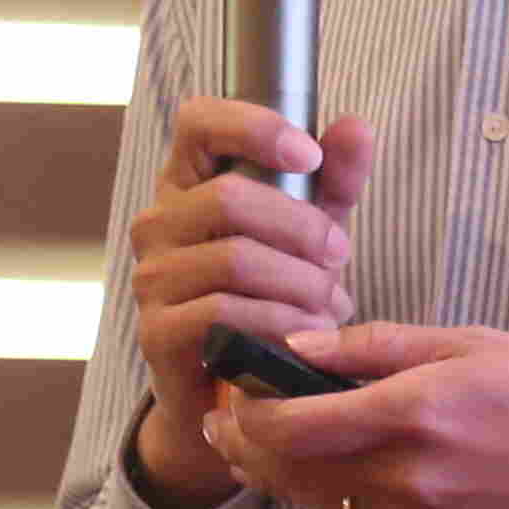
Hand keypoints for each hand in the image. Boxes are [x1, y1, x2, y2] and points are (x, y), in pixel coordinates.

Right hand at [117, 94, 384, 508]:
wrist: (237, 386)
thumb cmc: (273, 293)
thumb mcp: (310, 232)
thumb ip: (334, 180)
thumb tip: (355, 127)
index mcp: (189, 181)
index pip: (198, 122)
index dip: (253, 127)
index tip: (308, 155)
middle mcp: (159, 222)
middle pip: (229, 198)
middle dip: (302, 227)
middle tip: (340, 255)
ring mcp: (153, 278)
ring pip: (233, 259)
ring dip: (299, 283)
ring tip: (331, 305)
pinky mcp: (157, 333)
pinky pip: (223, 315)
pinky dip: (279, 323)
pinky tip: (308, 335)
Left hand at [205, 323, 508, 508]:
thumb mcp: (472, 342)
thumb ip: (379, 345)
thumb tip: (302, 344)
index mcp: (415, 412)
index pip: (294, 422)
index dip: (245, 409)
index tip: (227, 388)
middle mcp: (409, 476)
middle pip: (292, 469)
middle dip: (245, 443)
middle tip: (221, 419)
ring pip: (318, 499)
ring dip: (281, 472)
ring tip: (258, 441)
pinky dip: (331, 493)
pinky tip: (328, 467)